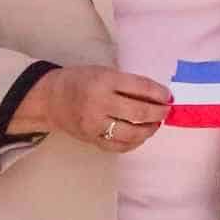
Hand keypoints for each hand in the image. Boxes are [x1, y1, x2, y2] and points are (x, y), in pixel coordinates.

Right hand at [17, 65, 171, 155]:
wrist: (51, 99)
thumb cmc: (81, 81)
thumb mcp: (104, 73)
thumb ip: (128, 84)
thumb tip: (158, 96)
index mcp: (104, 81)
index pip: (140, 87)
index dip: (159, 93)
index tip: (168, 96)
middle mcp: (99, 103)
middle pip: (139, 112)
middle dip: (158, 112)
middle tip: (166, 111)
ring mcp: (95, 124)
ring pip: (132, 133)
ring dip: (149, 130)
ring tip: (155, 124)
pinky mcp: (91, 139)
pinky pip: (119, 146)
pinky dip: (134, 143)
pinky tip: (140, 136)